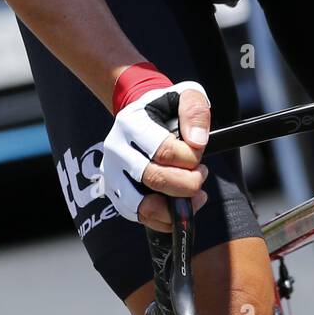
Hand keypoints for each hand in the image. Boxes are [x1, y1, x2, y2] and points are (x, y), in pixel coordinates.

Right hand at [101, 81, 210, 224]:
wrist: (141, 114)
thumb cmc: (165, 107)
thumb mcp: (185, 95)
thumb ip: (195, 112)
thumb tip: (197, 141)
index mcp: (131, 123)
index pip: (164, 151)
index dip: (190, 158)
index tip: (199, 153)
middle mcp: (116, 149)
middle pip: (154, 179)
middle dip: (187, 183)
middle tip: (201, 174)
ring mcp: (112, 173)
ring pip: (143, 205)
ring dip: (175, 207)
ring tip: (193, 196)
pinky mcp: (115, 193)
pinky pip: (139, 216)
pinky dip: (164, 219)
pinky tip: (179, 206)